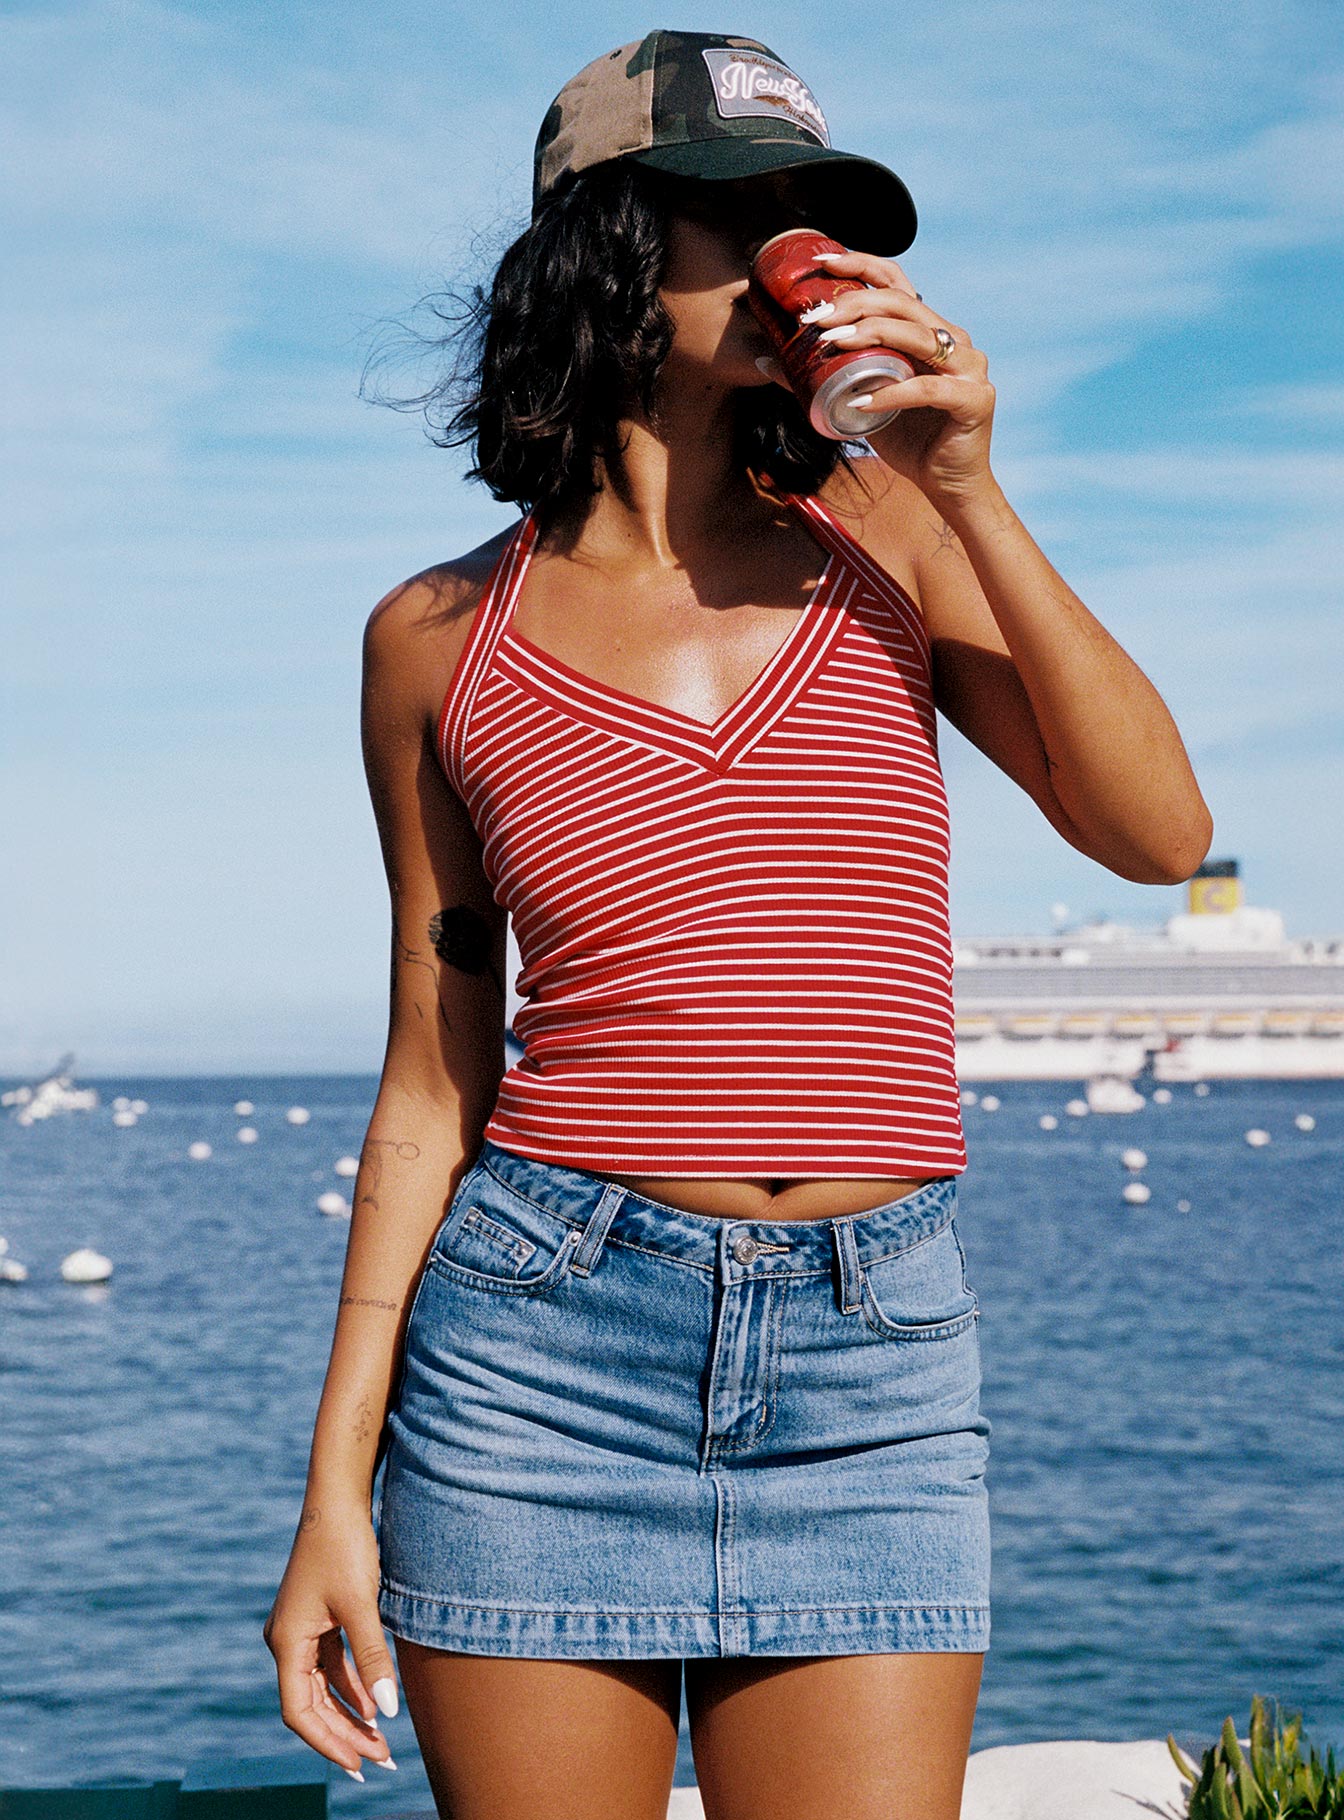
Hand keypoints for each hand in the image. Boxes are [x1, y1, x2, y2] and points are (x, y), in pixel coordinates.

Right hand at [263, 1506, 398, 1781]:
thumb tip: (387, 1712)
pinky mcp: (317, 1618)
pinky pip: (330, 1665)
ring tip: (381, 1743)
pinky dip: (350, 1686)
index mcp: (286, 1642)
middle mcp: (286, 1641)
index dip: (329, 1742)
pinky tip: (373, 1705)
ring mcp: (300, 1630)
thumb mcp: (361, 1605)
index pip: (300, 1711)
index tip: (359, 1765)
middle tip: (380, 1761)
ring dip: (349, 1714)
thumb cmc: (345, 1547)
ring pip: (322, 1688)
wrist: (339, 1500)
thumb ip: (372, 1659)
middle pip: (311, 1705)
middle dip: (343, 1735)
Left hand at [801, 249, 995, 507]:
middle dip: (855, 304)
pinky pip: (926, 389)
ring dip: (870, 335)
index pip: (897, 284)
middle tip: (816, 318)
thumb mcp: (858, 401)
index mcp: (929, 331)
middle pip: (903, 303)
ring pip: (916, 336)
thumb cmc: (908, 441)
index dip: (862, 265)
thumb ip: (824, 376)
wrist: (949, 486)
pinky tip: (860, 401)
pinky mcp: (974, 399)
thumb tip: (767, 360)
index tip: (822, 263)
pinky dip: (891, 394)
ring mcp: (969, 367)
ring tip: (831, 343)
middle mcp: (953, 340)